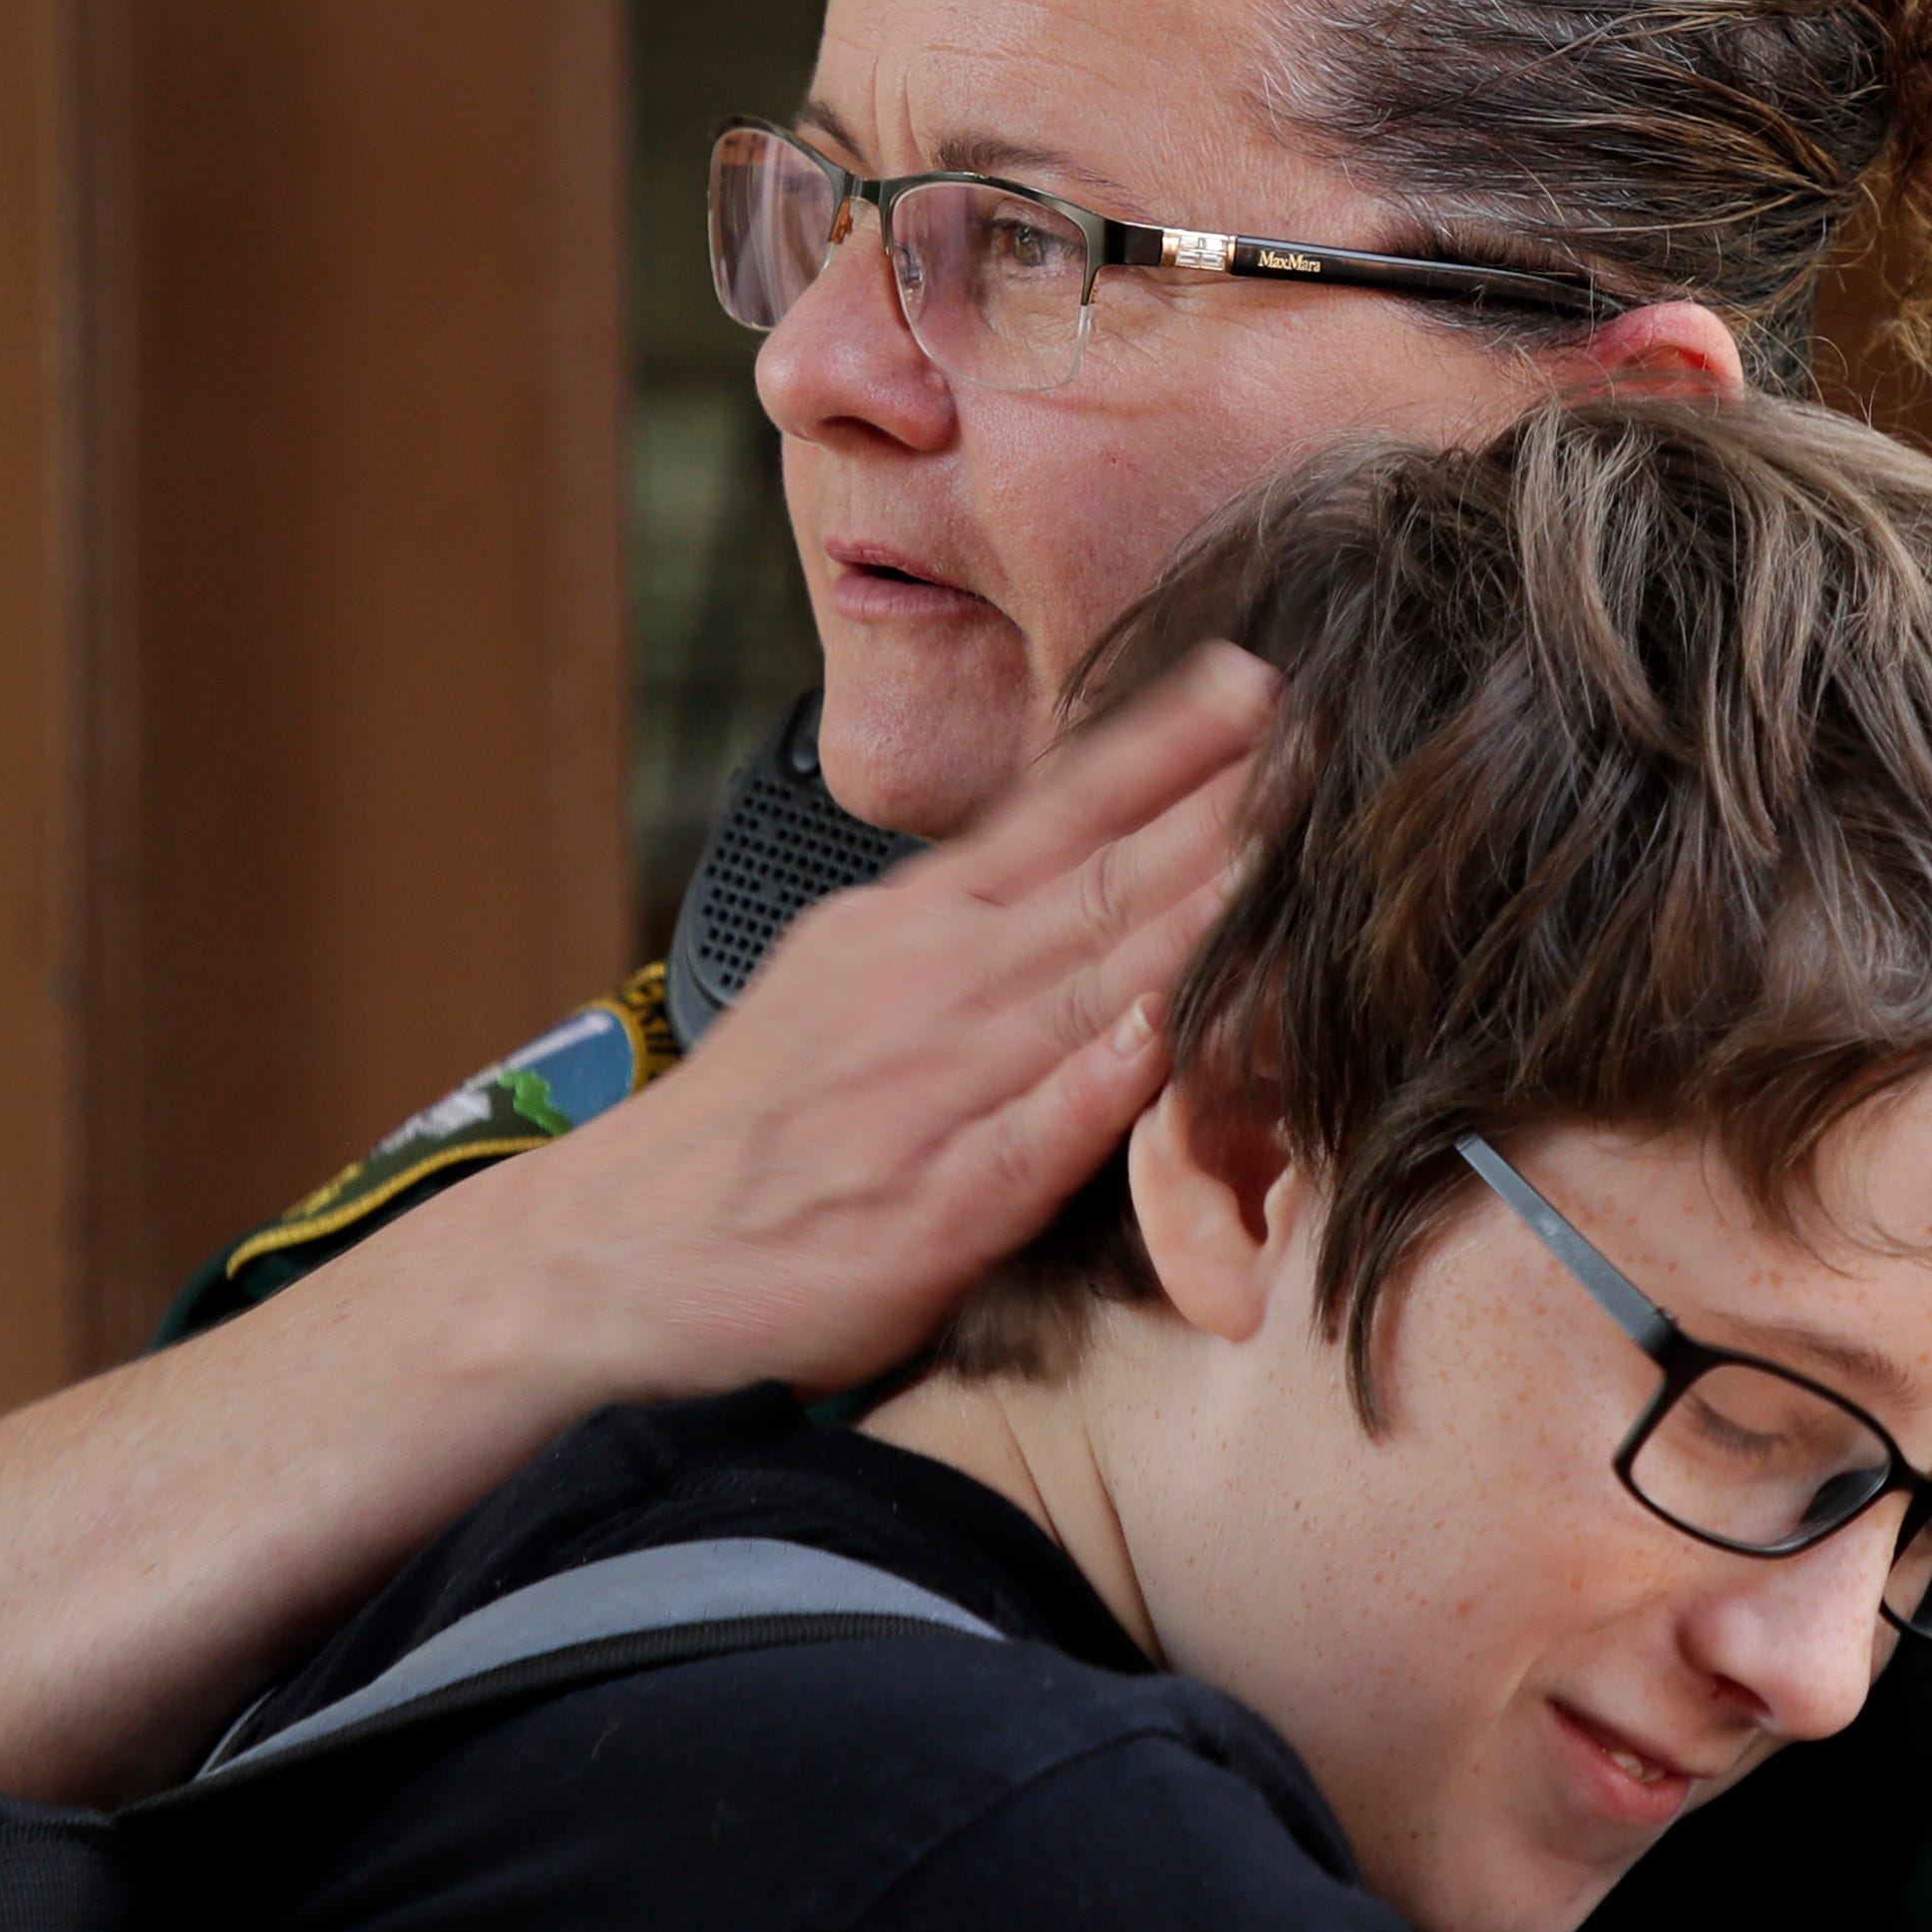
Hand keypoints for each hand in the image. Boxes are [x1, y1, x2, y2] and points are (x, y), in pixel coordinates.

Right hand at [494, 644, 1270, 1407]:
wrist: (604, 1251)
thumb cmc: (747, 1129)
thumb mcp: (842, 981)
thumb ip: (959, 934)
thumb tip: (1065, 873)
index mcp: (910, 930)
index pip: (1054, 816)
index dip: (1159, 748)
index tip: (1254, 680)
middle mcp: (925, 990)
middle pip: (1096, 883)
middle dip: (1216, 811)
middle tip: (1327, 734)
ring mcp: (929, 1094)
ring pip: (1083, 987)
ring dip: (1189, 918)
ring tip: (1289, 853)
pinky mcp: (928, 1208)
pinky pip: (1031, 1136)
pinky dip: (1098, 1083)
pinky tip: (1164, 1034)